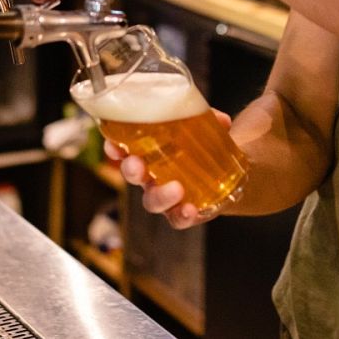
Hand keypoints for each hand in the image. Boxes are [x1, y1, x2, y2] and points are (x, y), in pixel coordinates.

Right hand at [104, 109, 232, 229]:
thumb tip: (221, 120)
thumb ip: (209, 120)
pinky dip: (182, 215)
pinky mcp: (182, 212)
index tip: (113, 145)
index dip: (114, 148)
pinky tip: (190, 209)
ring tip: (176, 189)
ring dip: (160, 196)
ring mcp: (165, 195)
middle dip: (131, 170)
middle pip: (132, 175)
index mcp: (148, 150)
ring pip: (152, 201)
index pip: (123, 149)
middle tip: (137, 165)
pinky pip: (176, 219)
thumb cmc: (203, 143)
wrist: (225, 169)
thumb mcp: (205, 125)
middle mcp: (151, 174)